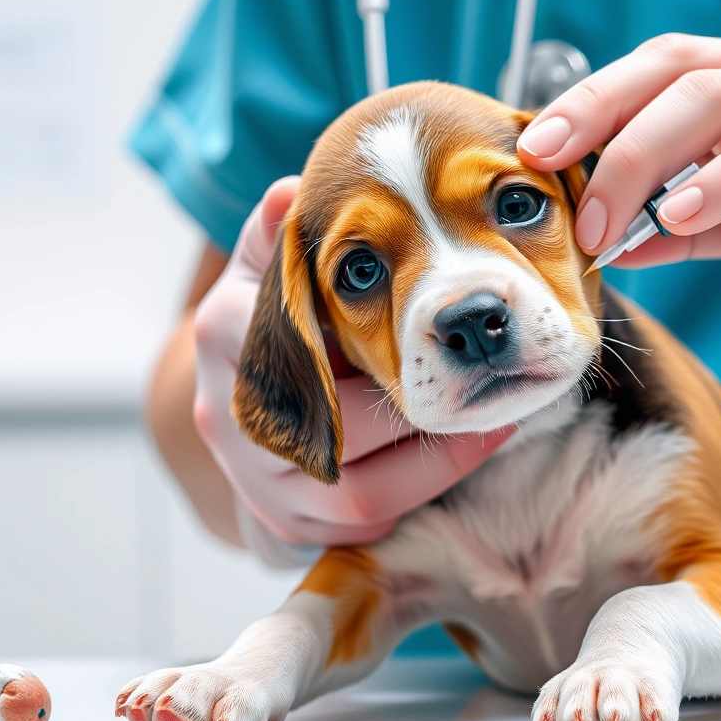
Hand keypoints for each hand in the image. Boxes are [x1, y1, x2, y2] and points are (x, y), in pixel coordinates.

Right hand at [191, 177, 515, 559]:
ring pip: (359, 495)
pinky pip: (358, 528)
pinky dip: (412, 499)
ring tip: (490, 430)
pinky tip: (452, 464)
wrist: (233, 392)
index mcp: (228, 332)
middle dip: (427, 417)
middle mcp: (230, 413)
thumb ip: (283, 230)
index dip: (386, 347)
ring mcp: (254, 477)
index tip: (454, 335)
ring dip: (433, 467)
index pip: (307, 340)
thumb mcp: (271, 263)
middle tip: (493, 393)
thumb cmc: (279, 314)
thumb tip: (291, 192)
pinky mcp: (279, 524)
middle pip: (347, 432)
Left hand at [516, 34, 720, 332]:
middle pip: (675, 68)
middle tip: (548, 182)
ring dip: (646, 156)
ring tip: (604, 219)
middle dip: (597, 121)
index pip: (657, 66)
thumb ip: (688, 227)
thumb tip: (606, 245)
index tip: (527, 153)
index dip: (586, 100)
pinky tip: (685, 215)